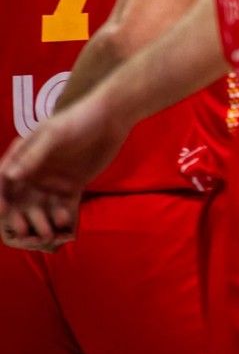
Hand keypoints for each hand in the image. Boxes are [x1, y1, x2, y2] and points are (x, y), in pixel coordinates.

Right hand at [0, 96, 126, 249]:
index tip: (3, 212)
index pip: (4, 180)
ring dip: (40, 222)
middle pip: (21, 199)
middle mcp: (34, 172)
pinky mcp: (73, 186)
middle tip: (25, 232)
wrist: (111, 118)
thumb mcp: (53, 134)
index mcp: (23, 157)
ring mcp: (53, 180)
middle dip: (20, 217)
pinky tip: (65, 223)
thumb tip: (10, 176)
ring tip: (46, 235)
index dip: (0, 197)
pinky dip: (62, 217)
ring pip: (41, 207)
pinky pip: (64, 206)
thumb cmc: (78, 119)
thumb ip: (33, 155)